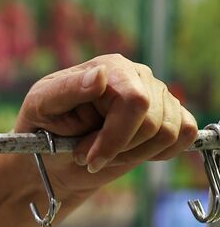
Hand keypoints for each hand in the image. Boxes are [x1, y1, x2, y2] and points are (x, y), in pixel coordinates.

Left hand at [16, 55, 197, 194]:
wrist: (54, 158)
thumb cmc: (44, 128)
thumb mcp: (41, 106)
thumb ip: (67, 89)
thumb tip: (101, 74)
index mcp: (110, 68)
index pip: (135, 102)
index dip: (115, 137)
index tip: (89, 158)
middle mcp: (139, 78)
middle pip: (153, 122)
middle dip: (118, 149)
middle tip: (88, 157)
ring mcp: (159, 97)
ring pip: (168, 134)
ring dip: (132, 155)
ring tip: (104, 155)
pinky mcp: (171, 118)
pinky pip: (184, 136)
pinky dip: (158, 154)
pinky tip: (130, 153)